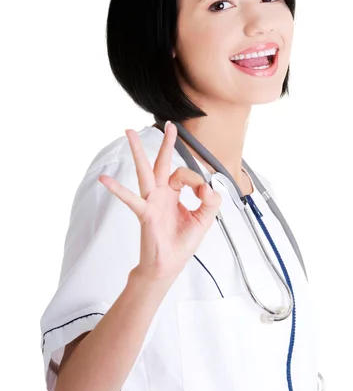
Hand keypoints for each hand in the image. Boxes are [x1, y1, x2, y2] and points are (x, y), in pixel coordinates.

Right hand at [98, 122, 221, 281]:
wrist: (168, 265)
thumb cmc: (180, 244)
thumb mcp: (203, 220)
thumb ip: (210, 202)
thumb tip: (208, 186)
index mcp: (173, 194)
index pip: (185, 175)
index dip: (197, 181)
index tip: (202, 194)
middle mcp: (161, 194)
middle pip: (162, 163)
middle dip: (166, 143)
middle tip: (169, 125)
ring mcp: (151, 202)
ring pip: (145, 172)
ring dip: (138, 152)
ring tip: (128, 132)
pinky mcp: (145, 214)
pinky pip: (131, 199)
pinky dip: (117, 189)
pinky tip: (105, 179)